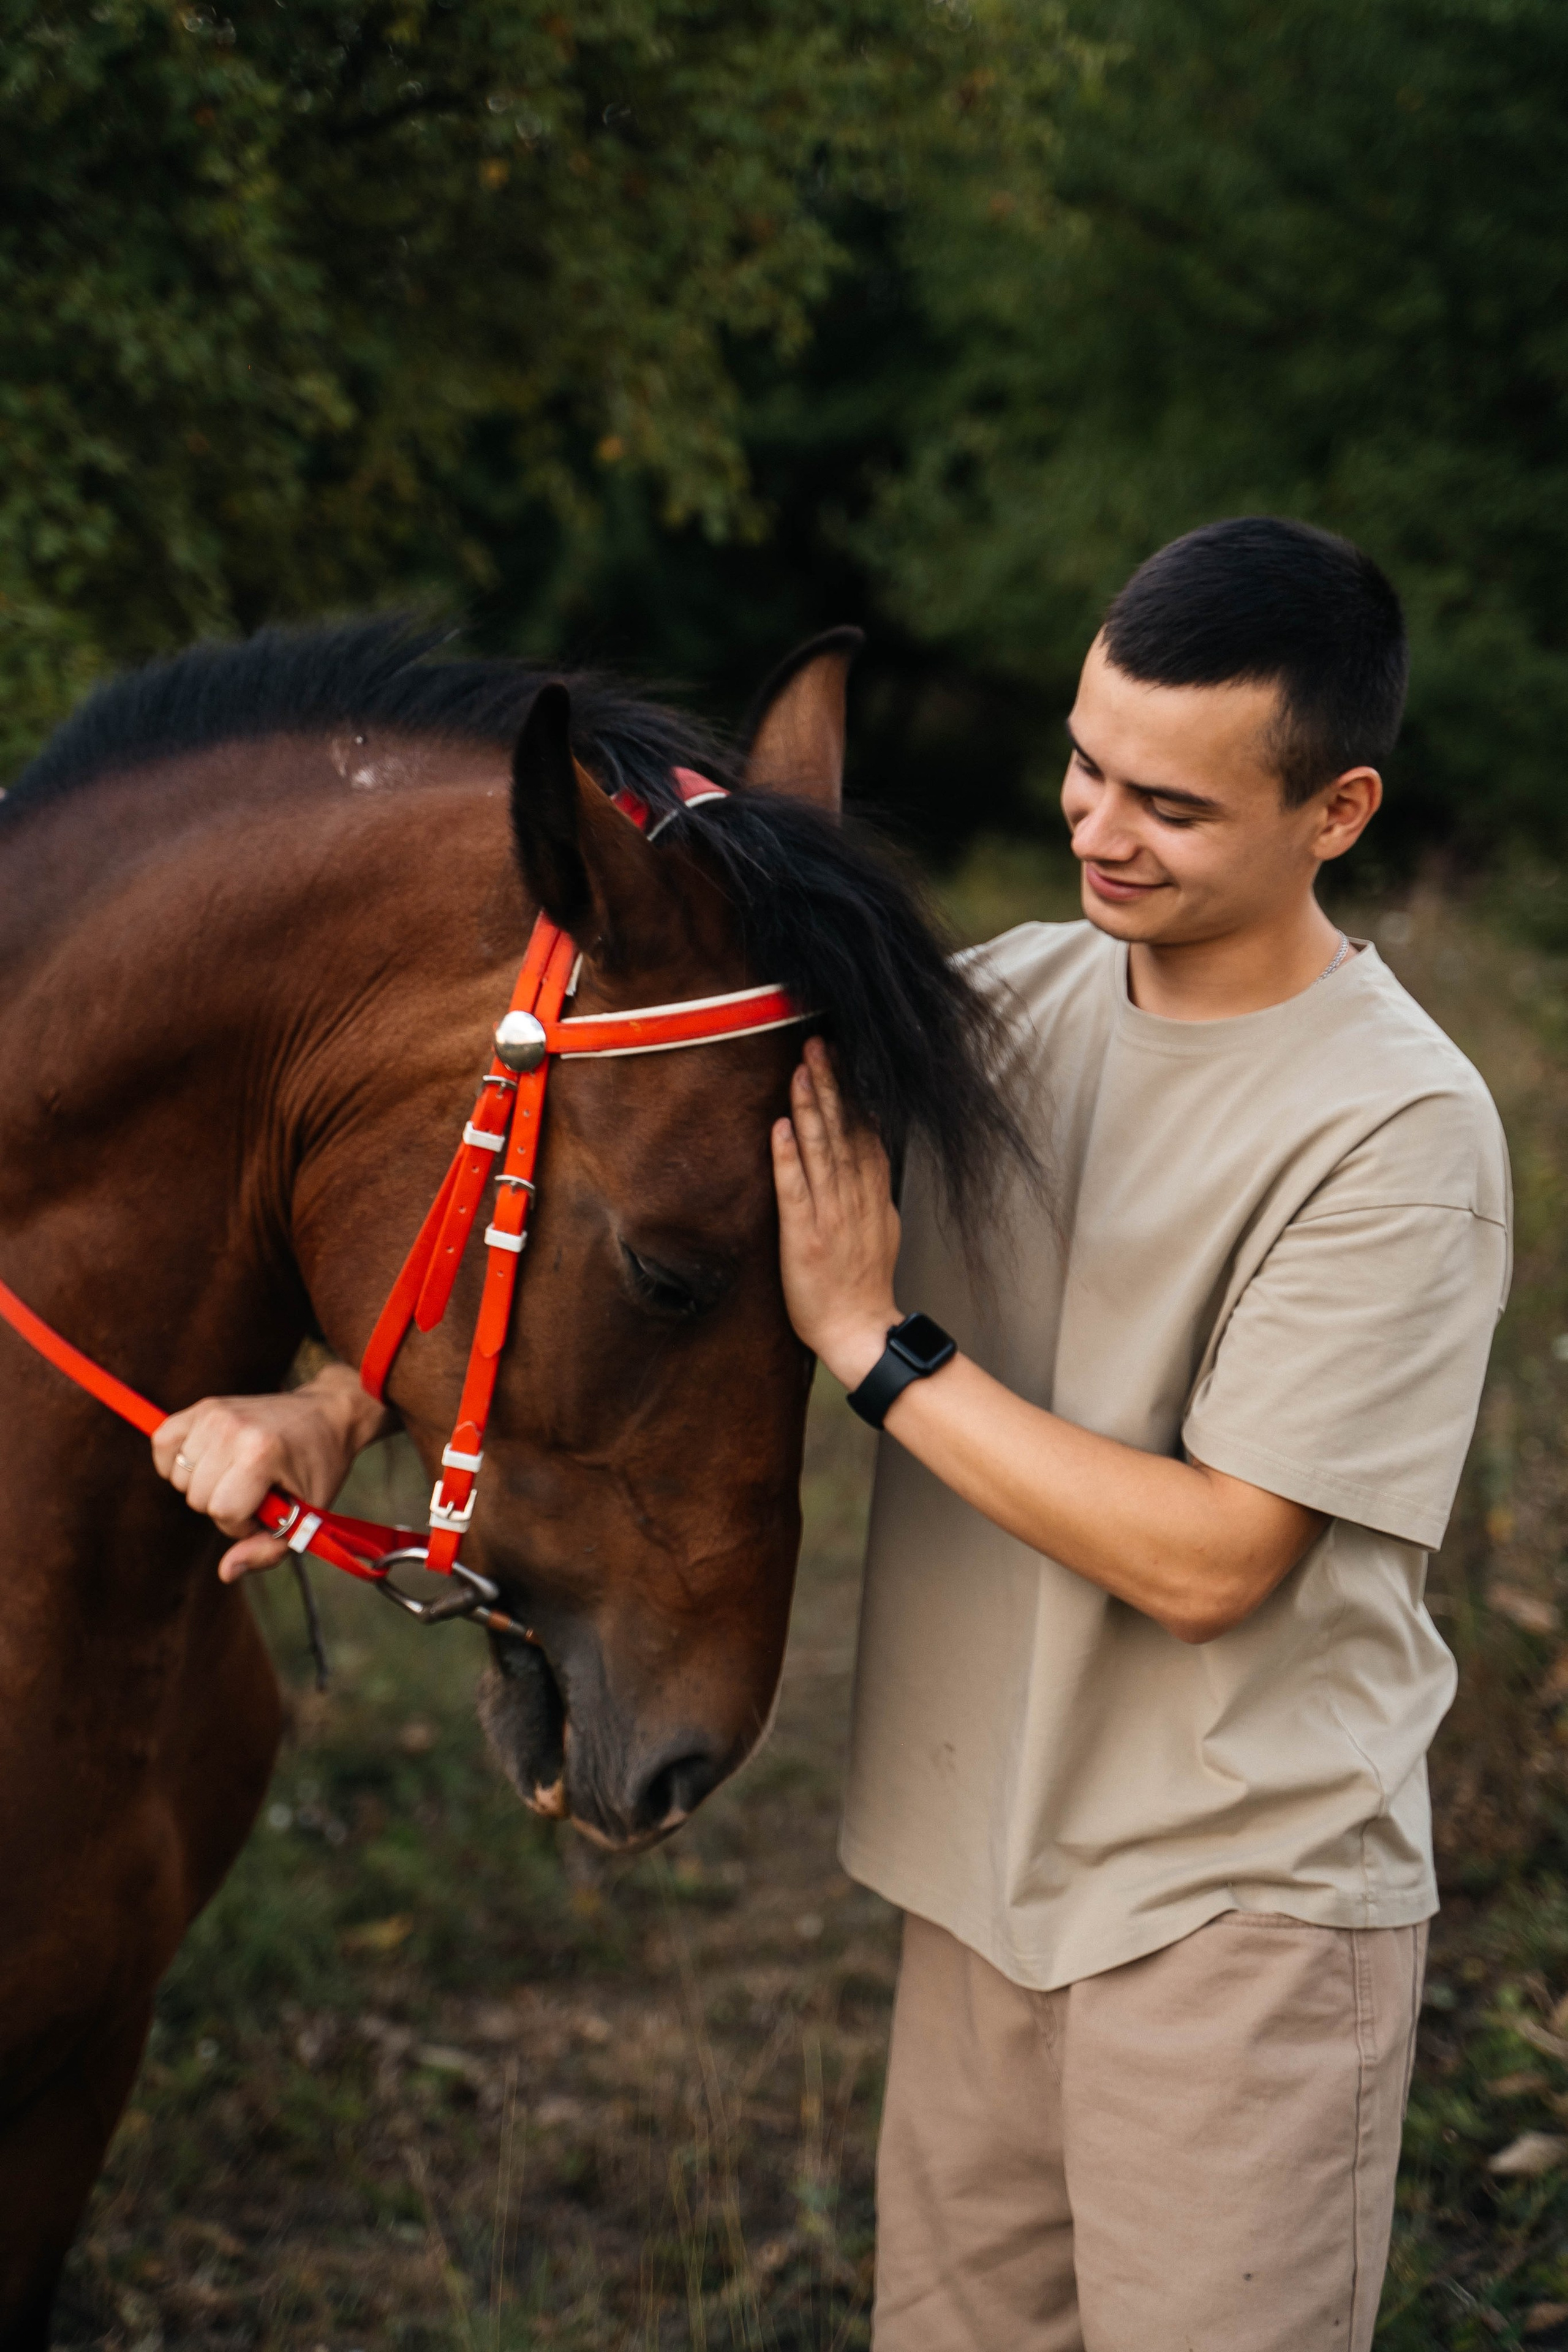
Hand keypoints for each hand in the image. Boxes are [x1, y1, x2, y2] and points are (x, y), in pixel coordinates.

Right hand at [152, 1362, 391, 1582]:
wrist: (327, 1414)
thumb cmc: (317, 1469)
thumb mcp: (307, 1516)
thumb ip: (267, 1550)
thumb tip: (226, 1572)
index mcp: (261, 1454)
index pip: (223, 1511)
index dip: (243, 1524)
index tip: (267, 1510)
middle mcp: (232, 1429)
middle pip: (197, 1497)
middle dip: (225, 1506)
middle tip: (255, 1490)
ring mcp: (214, 1413)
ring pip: (178, 1477)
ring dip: (203, 1485)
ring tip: (236, 1474)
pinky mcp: (203, 1406)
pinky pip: (162, 1443)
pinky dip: (175, 1460)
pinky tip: (206, 1463)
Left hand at [771, 1036, 901, 1389]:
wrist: (860, 1331)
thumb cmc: (865, 1283)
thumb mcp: (883, 1226)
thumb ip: (873, 1188)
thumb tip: (869, 1152)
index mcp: (872, 1194)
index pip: (864, 1131)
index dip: (854, 1091)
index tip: (844, 1054)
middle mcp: (854, 1198)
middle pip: (844, 1130)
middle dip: (831, 1084)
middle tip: (818, 1044)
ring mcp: (830, 1215)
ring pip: (821, 1151)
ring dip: (811, 1107)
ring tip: (802, 1069)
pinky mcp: (804, 1237)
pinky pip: (795, 1190)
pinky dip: (788, 1157)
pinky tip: (780, 1127)